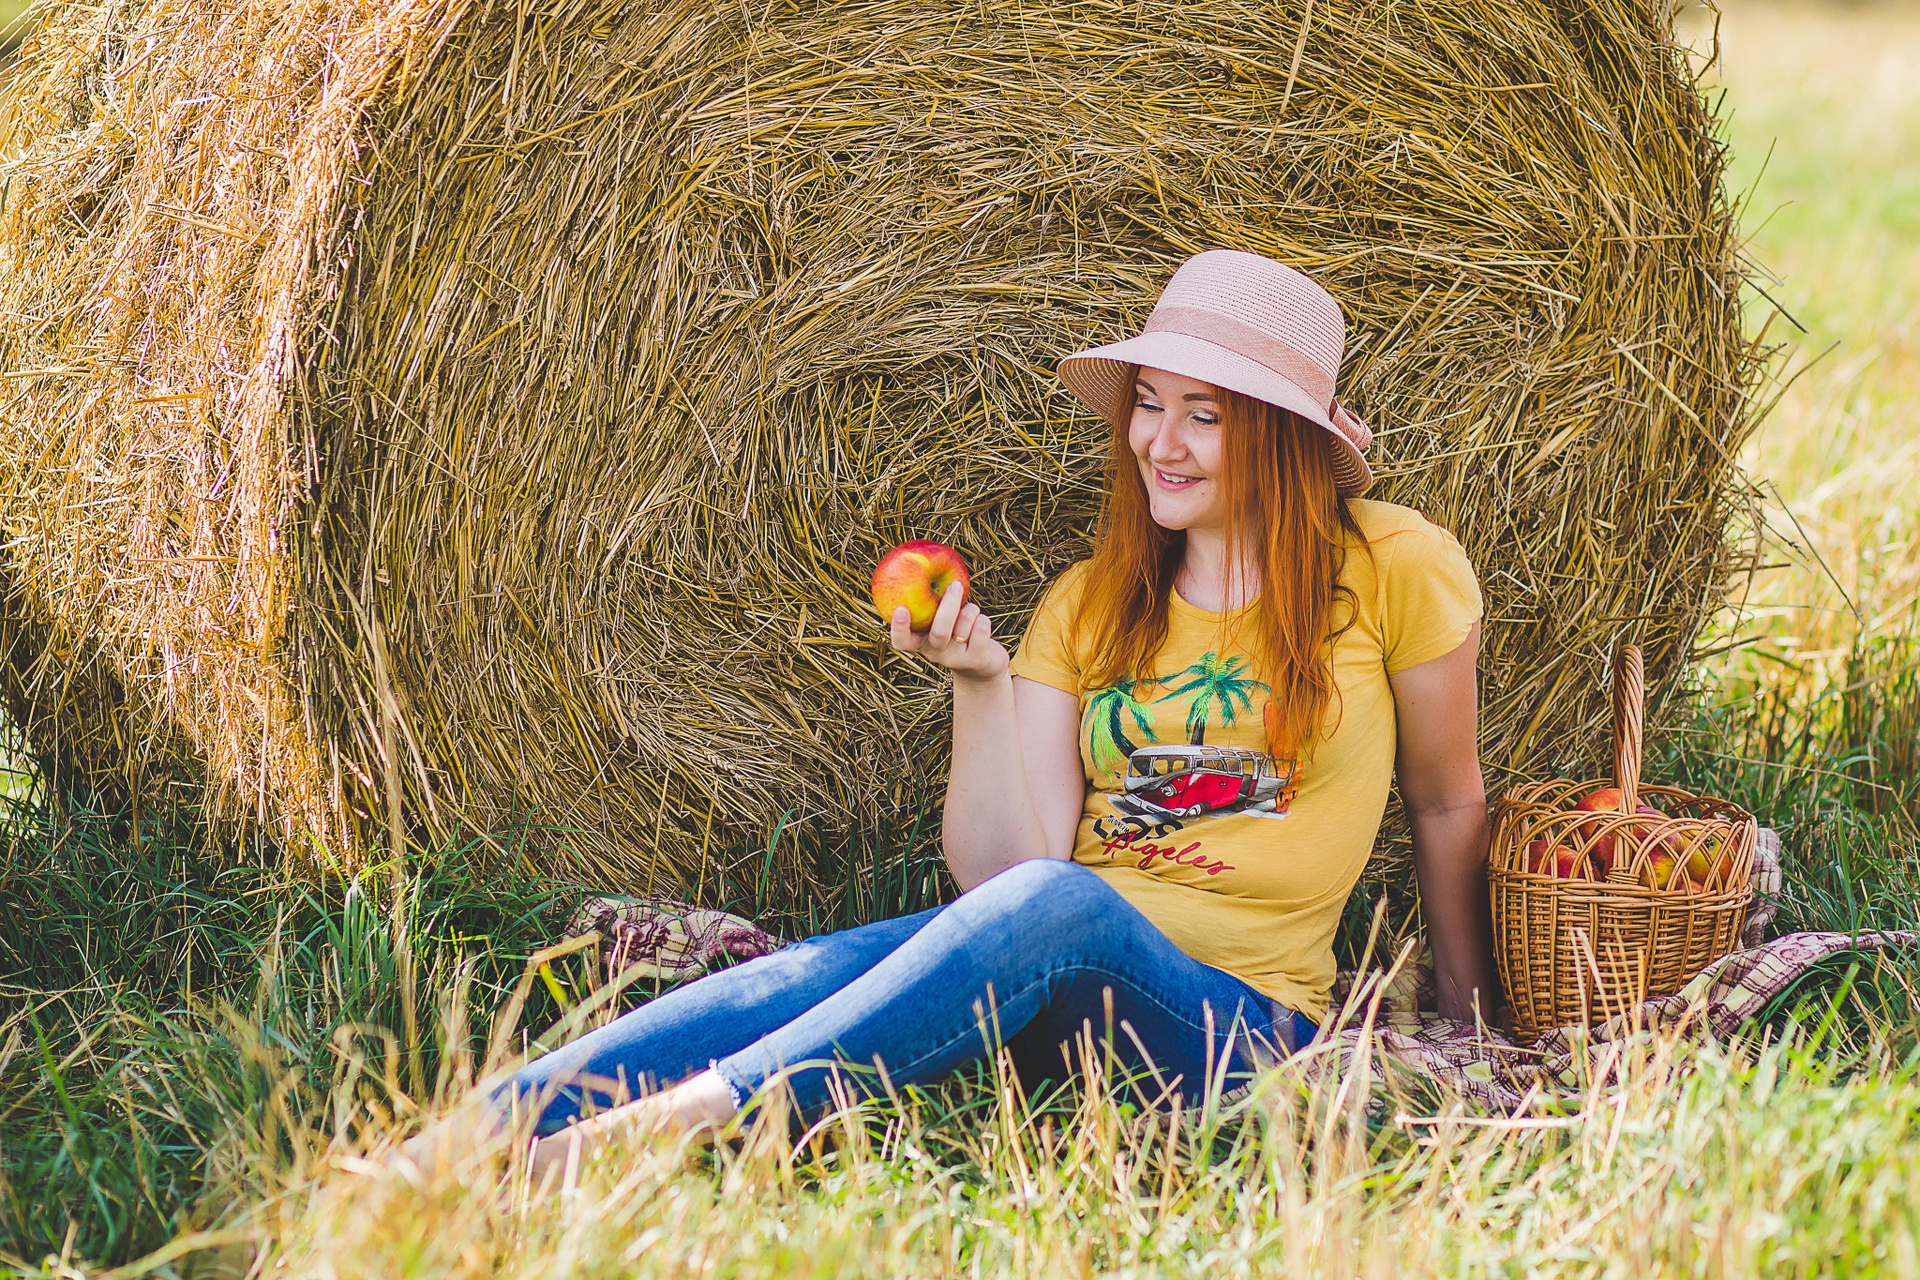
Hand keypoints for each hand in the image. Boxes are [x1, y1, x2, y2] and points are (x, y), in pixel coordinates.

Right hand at [889, 580, 1008, 681]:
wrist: (983, 664)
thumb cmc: (958, 630)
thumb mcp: (942, 618)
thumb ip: (933, 602)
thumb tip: (927, 567)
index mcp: (921, 642)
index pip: (902, 642)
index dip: (899, 628)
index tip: (900, 608)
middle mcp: (936, 653)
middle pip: (939, 632)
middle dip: (949, 606)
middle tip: (955, 585)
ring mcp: (956, 659)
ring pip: (963, 626)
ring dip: (970, 610)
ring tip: (971, 611)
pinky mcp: (977, 660)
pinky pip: (980, 630)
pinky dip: (982, 619)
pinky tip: (981, 622)